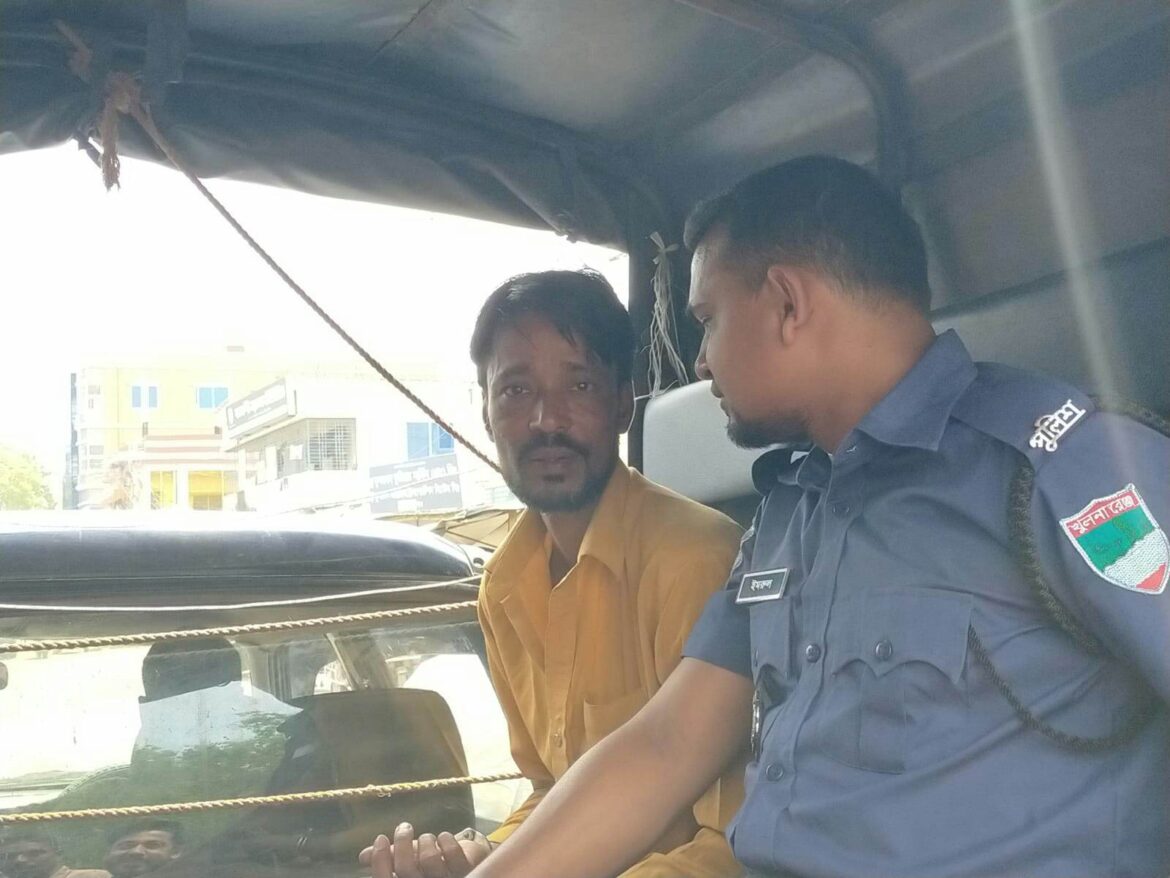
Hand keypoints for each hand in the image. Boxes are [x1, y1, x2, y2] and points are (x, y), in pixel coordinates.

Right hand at [360, 824, 491, 877]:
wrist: (468, 866)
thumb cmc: (431, 867)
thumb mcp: (408, 863)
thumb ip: (387, 860)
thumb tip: (364, 855)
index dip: (380, 860)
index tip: (381, 838)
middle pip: (406, 869)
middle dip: (402, 843)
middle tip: (404, 827)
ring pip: (429, 860)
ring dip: (426, 841)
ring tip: (427, 838)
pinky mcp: (469, 872)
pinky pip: (453, 854)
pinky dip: (446, 840)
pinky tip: (444, 837)